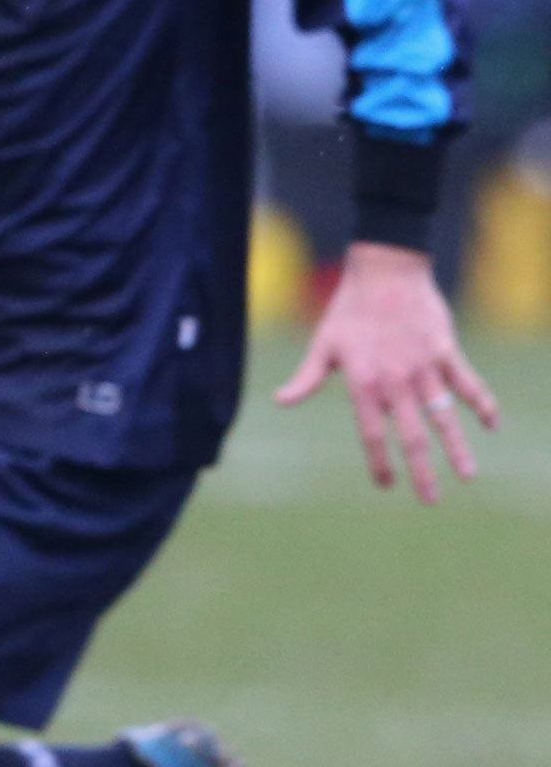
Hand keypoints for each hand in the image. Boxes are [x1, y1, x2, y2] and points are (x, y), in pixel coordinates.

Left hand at [275, 240, 499, 501]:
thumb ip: (306, 378)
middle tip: (429, 500)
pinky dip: (482, 404)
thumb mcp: (323, 344)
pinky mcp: (445, 352)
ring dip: (457, 447)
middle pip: (412, 435)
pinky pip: (468, 383)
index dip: (379, 462)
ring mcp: (423, 367)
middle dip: (422, 471)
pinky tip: (492, 424)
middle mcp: (395, 381)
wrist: (384, 270)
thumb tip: (279, 401)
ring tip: (467, 476)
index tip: (386, 485)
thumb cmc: (348, 308)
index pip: (372, 433)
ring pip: (444, 415)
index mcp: (363, 383)